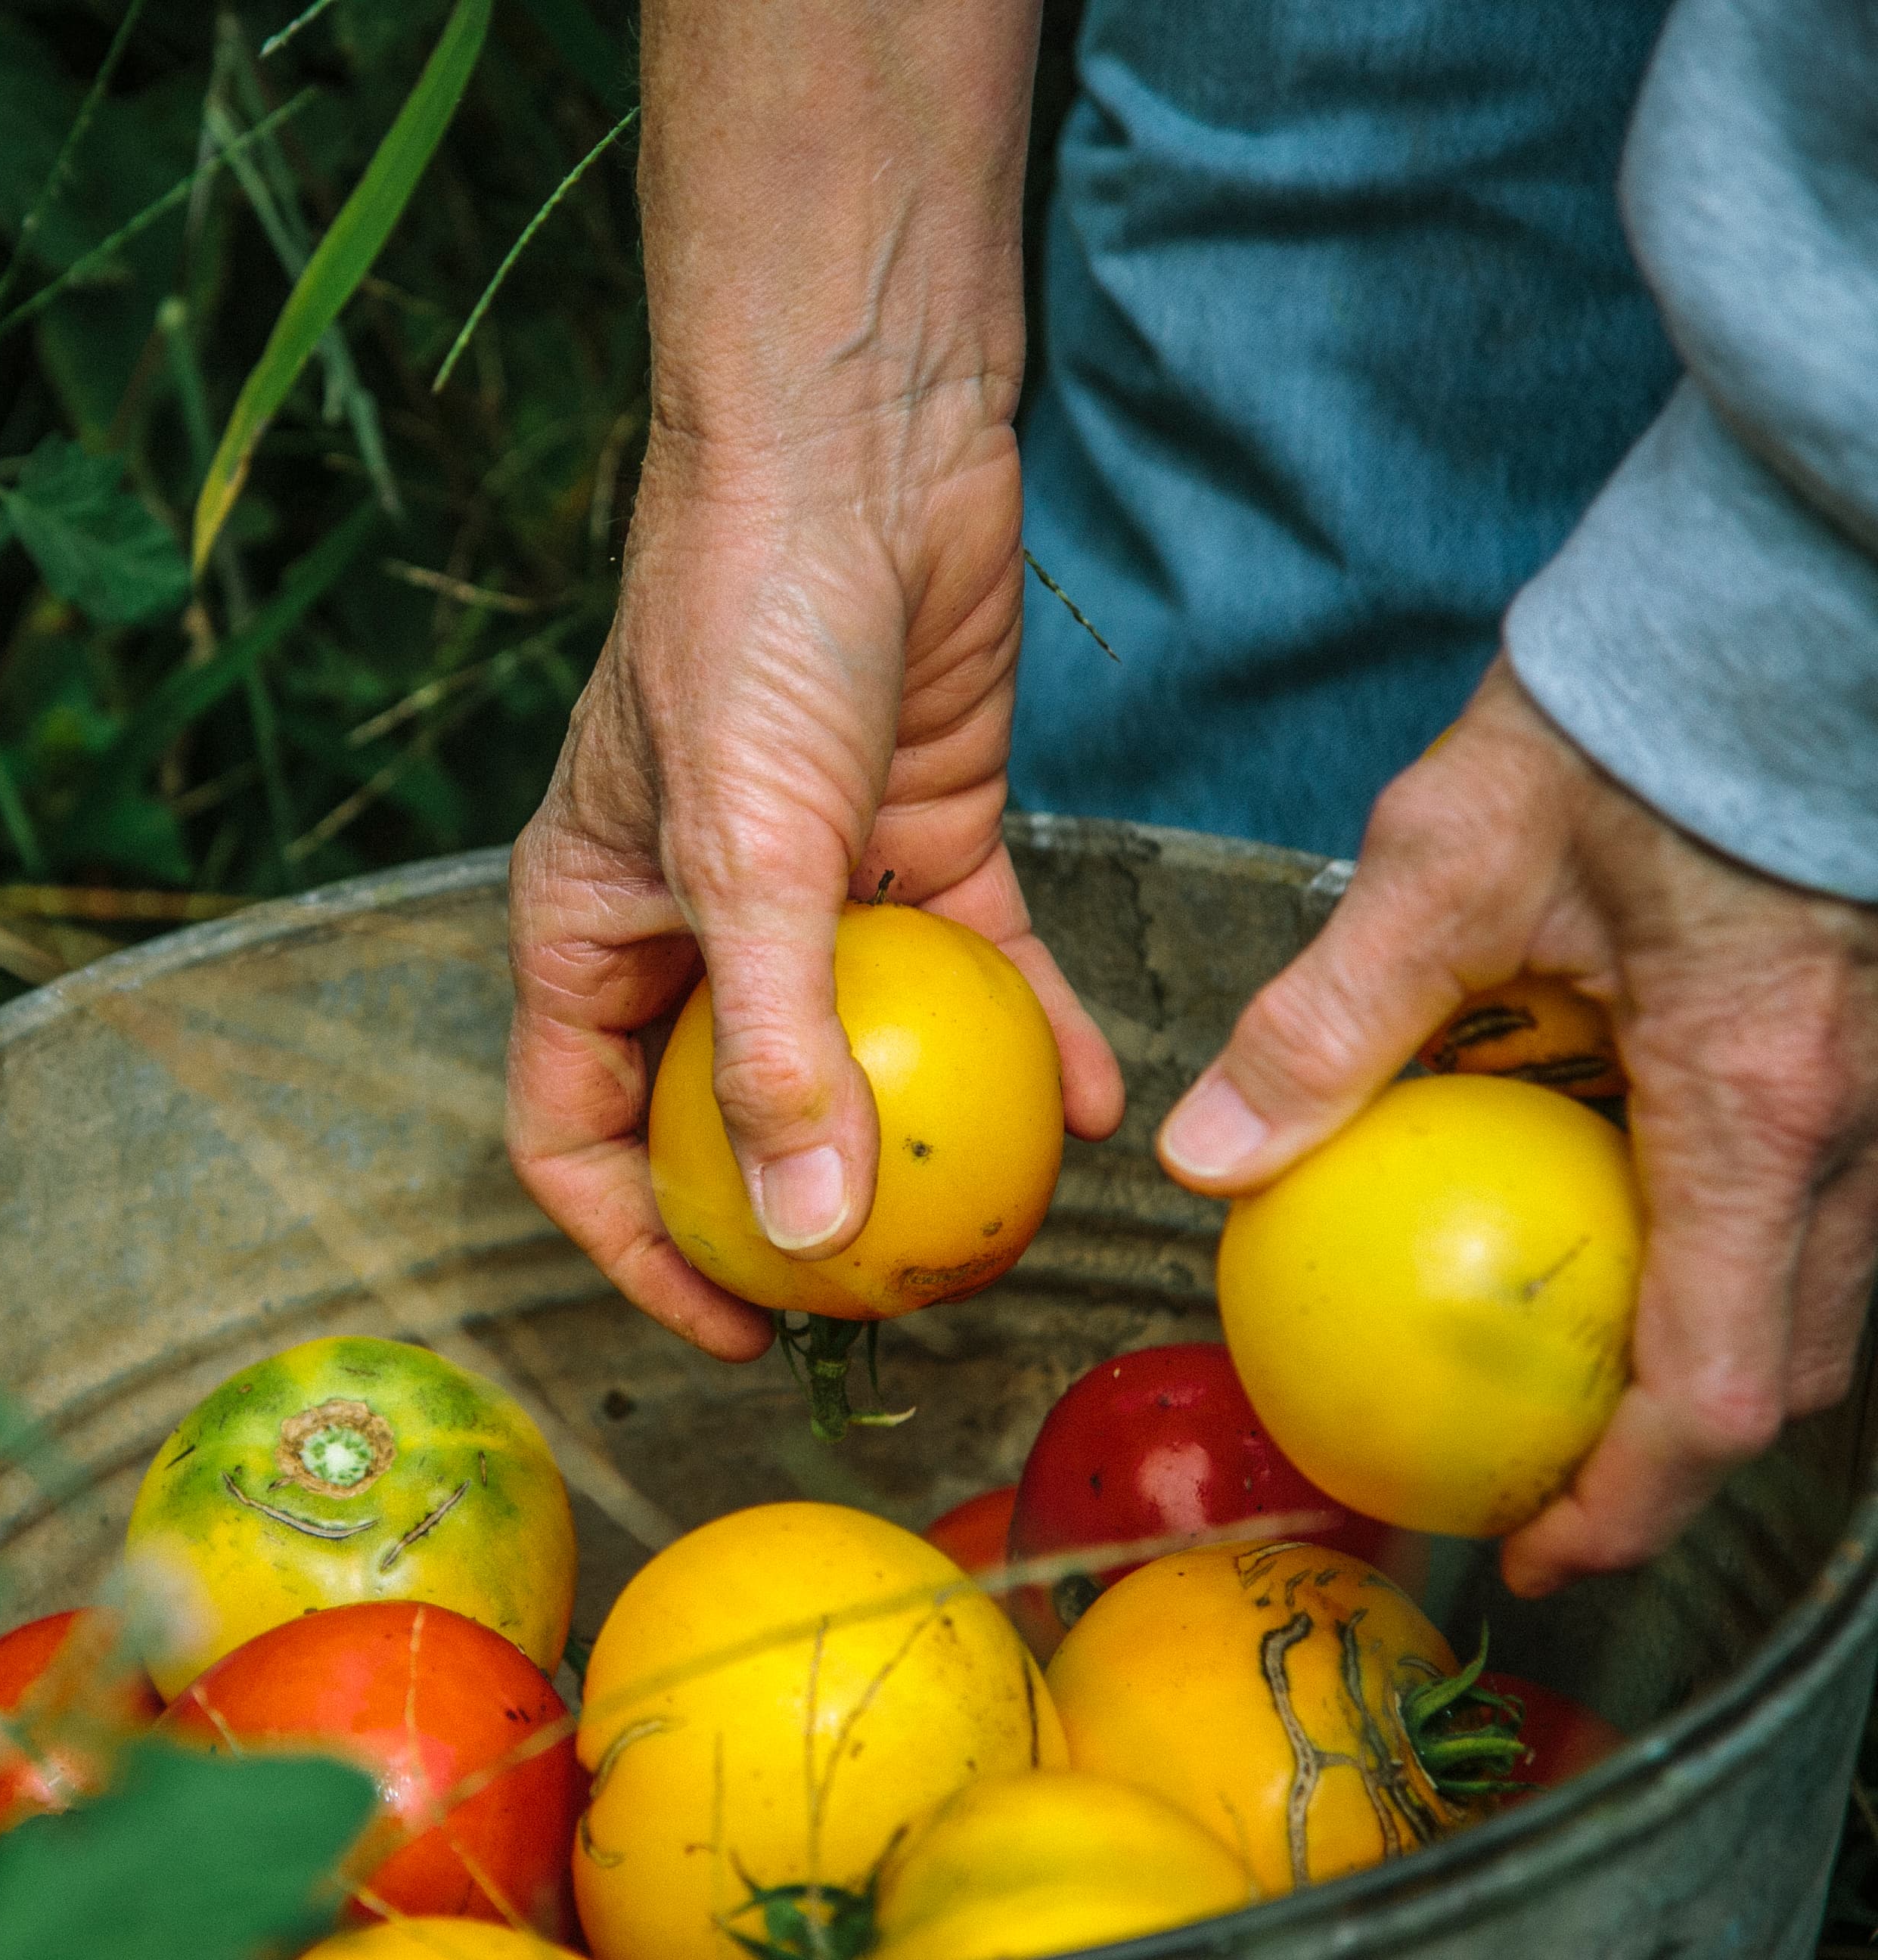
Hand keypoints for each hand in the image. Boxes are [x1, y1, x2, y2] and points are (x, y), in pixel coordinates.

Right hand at [506, 414, 1127, 1362]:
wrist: (860, 440)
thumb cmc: (743, 624)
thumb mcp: (746, 852)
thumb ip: (775, 1047)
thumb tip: (798, 1230)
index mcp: (587, 928)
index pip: (577, 1135)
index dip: (636, 1249)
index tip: (735, 1332)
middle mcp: (692, 922)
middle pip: (731, 1112)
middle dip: (804, 1213)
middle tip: (896, 1300)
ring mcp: (813, 885)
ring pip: (870, 1052)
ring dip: (935, 1136)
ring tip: (1013, 1223)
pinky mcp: (925, 835)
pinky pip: (977, 972)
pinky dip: (1030, 1036)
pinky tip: (1099, 1101)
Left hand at [1157, 660, 1877, 1592]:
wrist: (1781, 598)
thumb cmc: (1628, 713)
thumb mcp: (1446, 864)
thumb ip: (1329, 1023)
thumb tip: (1209, 1159)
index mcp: (1756, 1098)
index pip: (1712, 1380)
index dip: (1627, 1501)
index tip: (1533, 1548)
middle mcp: (1857, 1116)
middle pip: (1792, 1364)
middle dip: (1670, 1456)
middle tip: (1543, 1487)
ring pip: (1821, 1285)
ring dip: (1706, 1352)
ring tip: (1570, 1376)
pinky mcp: (1870, 1036)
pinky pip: (1820, 1194)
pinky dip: (1730, 1245)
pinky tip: (1621, 1212)